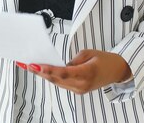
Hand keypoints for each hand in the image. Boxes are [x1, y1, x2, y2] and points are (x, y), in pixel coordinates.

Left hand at [17, 49, 132, 94]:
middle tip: (26, 64)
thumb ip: (73, 60)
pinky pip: (62, 84)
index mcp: (87, 73)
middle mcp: (82, 84)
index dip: (48, 69)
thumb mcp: (88, 53)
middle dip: (40, 72)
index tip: (36, 65)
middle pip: (57, 79)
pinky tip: (42, 71)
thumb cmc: (104, 59)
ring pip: (58, 82)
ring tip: (30, 67)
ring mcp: (80, 90)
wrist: (117, 71)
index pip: (63, 72)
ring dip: (44, 75)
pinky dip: (52, 77)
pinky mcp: (79, 91)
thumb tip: (59, 65)